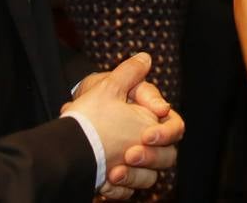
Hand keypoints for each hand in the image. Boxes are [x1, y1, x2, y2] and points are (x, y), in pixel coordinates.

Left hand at [64, 53, 183, 197]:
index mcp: (151, 120)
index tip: (147, 134)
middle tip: (129, 154)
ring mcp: (135, 165)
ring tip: (114, 172)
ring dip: (134, 177)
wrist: (71, 127)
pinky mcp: (122, 182)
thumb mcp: (108, 86)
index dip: (166, 132)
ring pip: (149, 178)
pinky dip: (117, 190)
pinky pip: (128, 193)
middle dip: (150, 157)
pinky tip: (105, 183)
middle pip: (167, 157)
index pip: (175, 128)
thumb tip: (145, 58)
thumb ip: (129, 72)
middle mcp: (147, 144)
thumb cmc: (93, 103)